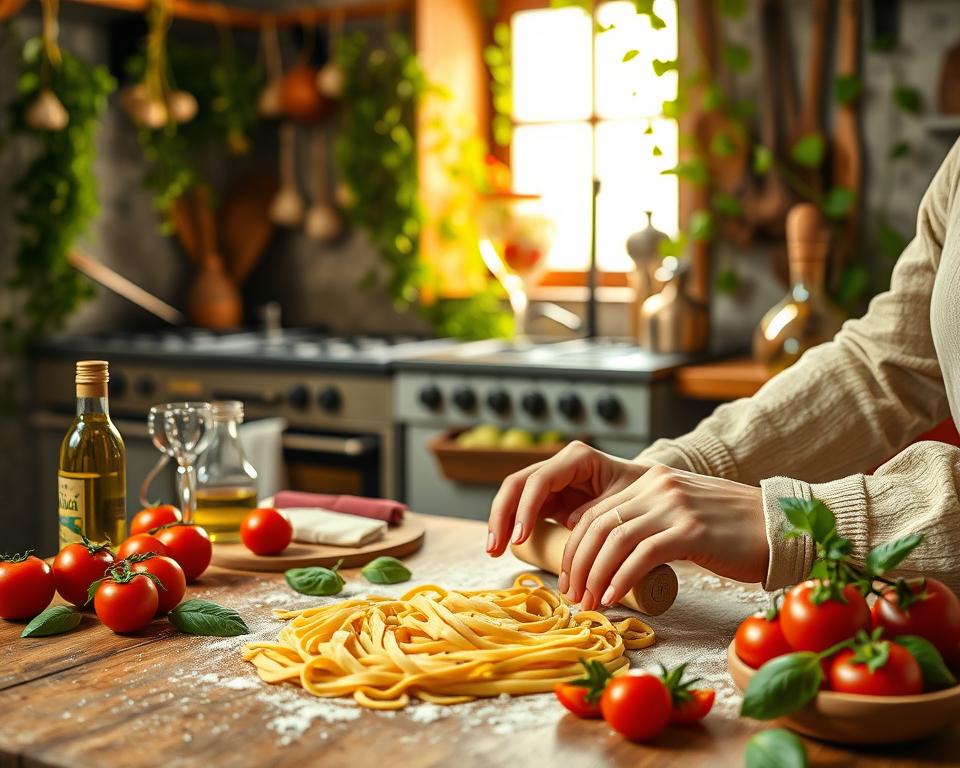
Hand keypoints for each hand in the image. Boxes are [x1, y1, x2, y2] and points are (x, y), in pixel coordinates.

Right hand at [486, 441, 655, 555]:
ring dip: (500, 522)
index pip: (540, 480)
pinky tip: (502, 546)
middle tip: (495, 547)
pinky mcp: (548, 498)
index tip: (520, 537)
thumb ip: (600, 509)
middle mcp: (558, 465)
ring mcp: (551, 481)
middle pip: (517, 484)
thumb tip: (570, 523)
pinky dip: (510, 526)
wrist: (648, 492)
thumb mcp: (626, 499)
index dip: (526, 508)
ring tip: (493, 550)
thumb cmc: (641, 492)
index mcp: (577, 458)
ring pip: (514, 496)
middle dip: (502, 514)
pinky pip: (522, 509)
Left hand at [559, 464, 768, 609]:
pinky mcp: (692, 531)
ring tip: (589, 602)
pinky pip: (643, 555)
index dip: (575, 546)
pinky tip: (614, 597)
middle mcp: (659, 486)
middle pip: (598, 525)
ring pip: (615, 540)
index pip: (597, 511)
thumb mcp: (684, 514)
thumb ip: (651, 520)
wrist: (783, 527)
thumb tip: (614, 550)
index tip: (570, 577)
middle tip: (573, 595)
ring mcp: (675, 507)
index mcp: (653, 480)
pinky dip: (622, 578)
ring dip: (595, 575)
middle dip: (578, 563)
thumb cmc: (735, 531)